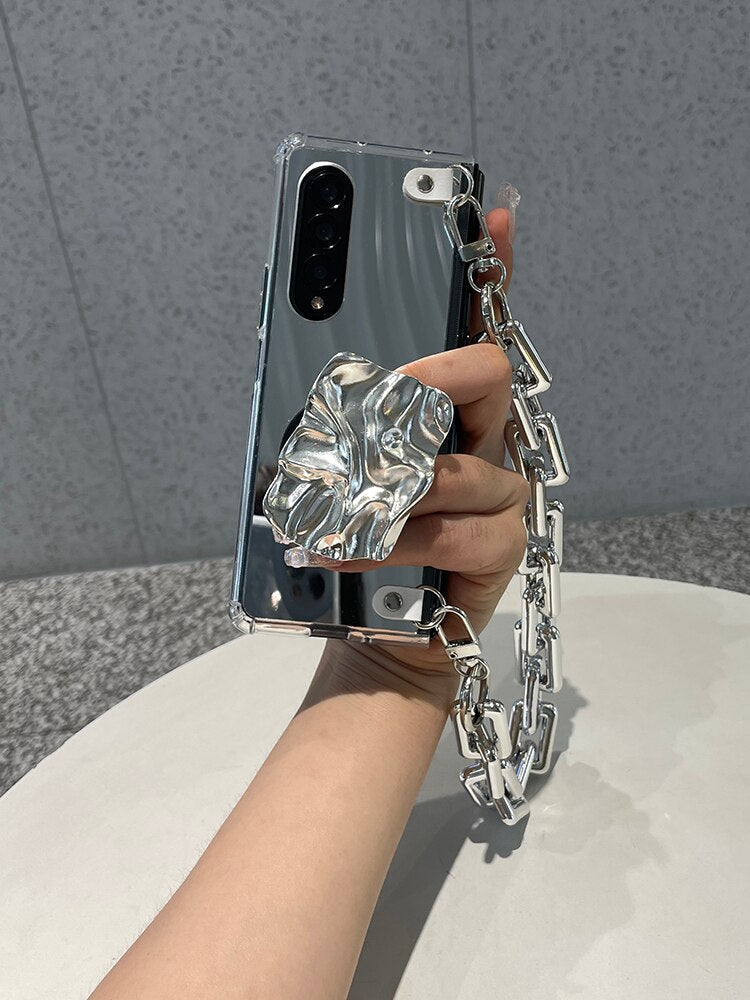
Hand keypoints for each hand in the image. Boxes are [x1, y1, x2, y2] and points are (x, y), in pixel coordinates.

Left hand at [318, 208, 528, 676]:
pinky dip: (388, 542)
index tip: (487, 215)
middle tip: (391, 394)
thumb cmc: (361, 535)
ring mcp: (498, 494)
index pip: (477, 330)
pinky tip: (348, 552)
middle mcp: (485, 440)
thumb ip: (336, 423)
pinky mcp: (499, 547)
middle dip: (434, 377)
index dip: (490, 270)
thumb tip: (301, 378)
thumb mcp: (339, 469)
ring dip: (388, 491)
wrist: (377, 620)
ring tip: (336, 513)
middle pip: (490, 375)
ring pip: (458, 468)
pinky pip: (451, 531)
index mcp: (449, 411)